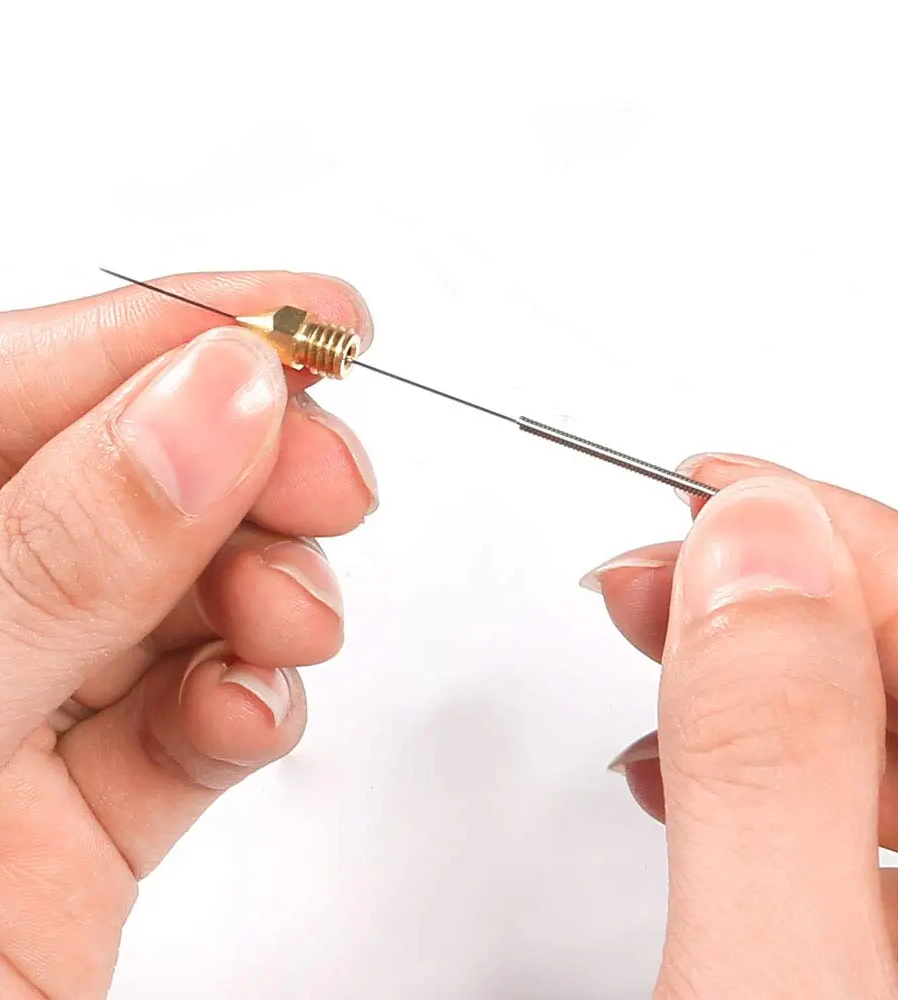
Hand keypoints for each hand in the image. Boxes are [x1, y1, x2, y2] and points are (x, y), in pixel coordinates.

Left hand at [0, 271, 375, 999]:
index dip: (149, 334)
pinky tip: (249, 711)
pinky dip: (244, 703)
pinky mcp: (81, 809)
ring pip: (170, 594)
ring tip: (293, 617)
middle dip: (237, 466)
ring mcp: (5, 716)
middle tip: (330, 470)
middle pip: (106, 480)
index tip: (294, 316)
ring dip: (258, 591)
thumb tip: (203, 410)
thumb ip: (53, 571)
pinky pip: (187, 718)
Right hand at [588, 461, 897, 995]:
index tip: (700, 494)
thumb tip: (754, 544)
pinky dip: (743, 745)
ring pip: (853, 707)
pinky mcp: (860, 915)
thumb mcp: (770, 972)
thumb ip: (768, 757)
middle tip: (656, 566)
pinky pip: (822, 785)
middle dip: (763, 581)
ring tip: (651, 639)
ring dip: (742, 656)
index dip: (811, 527)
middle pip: (893, 646)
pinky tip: (686, 760)